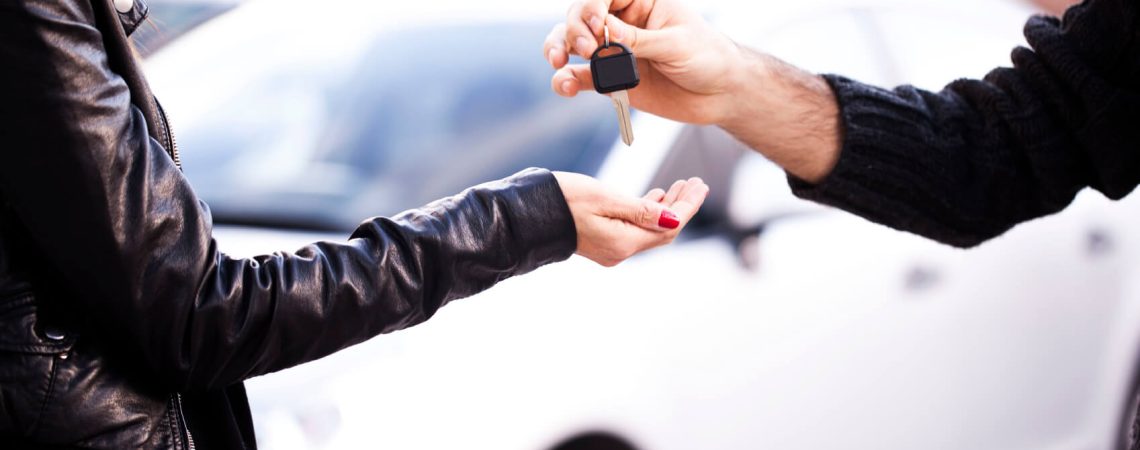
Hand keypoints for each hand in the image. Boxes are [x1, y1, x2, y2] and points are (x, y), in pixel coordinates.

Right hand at [544, 0, 841, 182]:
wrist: (721, 94)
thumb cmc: (708, 58)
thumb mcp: (676, 43)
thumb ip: (637, 40)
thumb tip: (603, 33)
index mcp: (640, 1)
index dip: (591, 8)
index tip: (596, 25)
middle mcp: (622, 23)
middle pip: (580, 18)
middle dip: (574, 31)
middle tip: (588, 51)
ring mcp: (614, 52)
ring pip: (572, 45)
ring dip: (558, 49)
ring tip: (558, 62)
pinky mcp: (612, 80)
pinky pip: (581, 78)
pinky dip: (566, 81)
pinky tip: (565, 86)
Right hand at [553, 172, 707, 266]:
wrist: (526, 214)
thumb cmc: (563, 200)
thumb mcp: (606, 198)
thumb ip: (642, 210)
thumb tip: (675, 220)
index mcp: (624, 242)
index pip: (668, 227)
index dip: (688, 206)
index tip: (700, 185)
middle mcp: (620, 251)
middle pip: (662, 230)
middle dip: (681, 206)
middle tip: (696, 182)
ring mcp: (610, 249)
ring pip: (649, 229)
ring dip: (666, 207)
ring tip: (681, 185)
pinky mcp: (601, 242)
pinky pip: (634, 229)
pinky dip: (647, 211)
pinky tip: (655, 196)